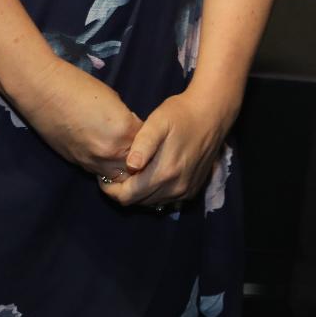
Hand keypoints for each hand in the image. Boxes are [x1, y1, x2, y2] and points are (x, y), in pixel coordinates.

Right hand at [18, 59, 140, 179]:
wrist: (43, 92)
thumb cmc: (79, 87)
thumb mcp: (114, 100)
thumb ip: (127, 121)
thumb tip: (134, 131)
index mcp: (123, 131)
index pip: (149, 145)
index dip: (150, 140)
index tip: (149, 135)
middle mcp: (110, 152)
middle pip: (137, 167)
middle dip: (141, 160)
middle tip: (140, 150)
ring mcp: (93, 162)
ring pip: (119, 178)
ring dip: (123, 169)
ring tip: (124, 157)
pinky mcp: (78, 164)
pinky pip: (100, 174)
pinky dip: (106, 168)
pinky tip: (105, 156)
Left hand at [100, 83, 236, 209]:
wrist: (212, 114)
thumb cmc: (181, 114)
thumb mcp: (158, 121)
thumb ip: (143, 144)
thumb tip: (131, 166)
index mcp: (164, 173)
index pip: (127, 196)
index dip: (111, 190)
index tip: (103, 177)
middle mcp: (175, 188)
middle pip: (138, 202)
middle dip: (123, 191)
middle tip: (116, 174)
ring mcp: (185, 191)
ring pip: (152, 203)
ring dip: (139, 193)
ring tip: (132, 173)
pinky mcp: (192, 189)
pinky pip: (166, 199)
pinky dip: (155, 192)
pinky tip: (151, 174)